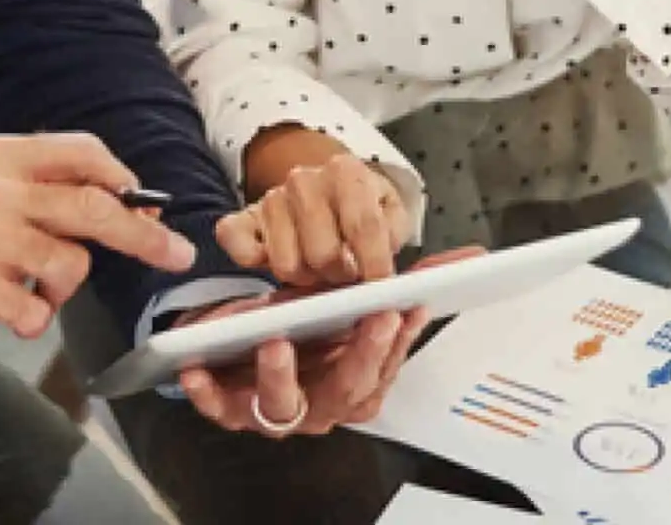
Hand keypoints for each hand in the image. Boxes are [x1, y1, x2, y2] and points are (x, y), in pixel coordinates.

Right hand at [0, 133, 196, 364]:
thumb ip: (49, 192)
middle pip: (95, 207)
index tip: (147, 203)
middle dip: (144, 235)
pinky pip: (39, 308)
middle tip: (175, 253)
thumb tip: (130, 202)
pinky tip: (7, 310)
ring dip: (61, 288)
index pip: (82, 152)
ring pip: (72, 264)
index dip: (122, 179)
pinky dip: (33, 318)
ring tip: (28, 287)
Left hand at [172, 246, 486, 435]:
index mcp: (355, 382)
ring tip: (277, 343)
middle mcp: (321, 404)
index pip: (383, 367)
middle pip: (346, 392)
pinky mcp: (232, 408)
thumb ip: (406, 284)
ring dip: (281, 376)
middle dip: (360, 356)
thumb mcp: (350, 299)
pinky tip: (199, 371)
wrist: (242, 337)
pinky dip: (210, 393)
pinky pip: (221, 408)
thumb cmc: (304, 323)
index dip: (394, 341)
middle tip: (368, 320)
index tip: (402, 309)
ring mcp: (277, 410)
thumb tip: (470, 259)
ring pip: (285, 406)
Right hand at [217, 150, 411, 286]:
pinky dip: (258, 265)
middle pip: (323, 253)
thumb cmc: (358, 205)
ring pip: (287, 265)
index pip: (364, 227)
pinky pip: (241, 251)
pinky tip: (281, 260)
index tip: (379, 287)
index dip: (374, 265)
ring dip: (306, 277)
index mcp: (345, 172)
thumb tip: (398, 264)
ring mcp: (269, 199)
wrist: (321, 187)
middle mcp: (303, 180)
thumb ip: (395, 234)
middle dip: (339, 275)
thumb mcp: (390, 212)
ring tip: (319, 267)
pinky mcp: (241, 220)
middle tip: (346, 273)